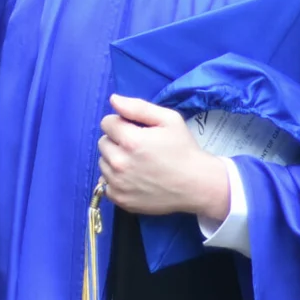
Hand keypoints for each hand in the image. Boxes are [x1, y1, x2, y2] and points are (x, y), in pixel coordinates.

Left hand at [97, 95, 229, 219]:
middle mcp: (120, 163)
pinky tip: (133, 178)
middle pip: (103, 142)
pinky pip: (105, 183)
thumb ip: (138, 107)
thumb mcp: (168, 120)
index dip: (121, 123)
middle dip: (117, 140)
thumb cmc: (183, 149)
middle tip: (137, 147)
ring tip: (136, 162)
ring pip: (103, 163)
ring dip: (114, 159)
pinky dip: (115, 179)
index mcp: (131, 141)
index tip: (135, 129)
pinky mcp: (120, 199)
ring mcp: (118, 184)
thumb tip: (113, 99)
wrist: (196, 185)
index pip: (107, 123)